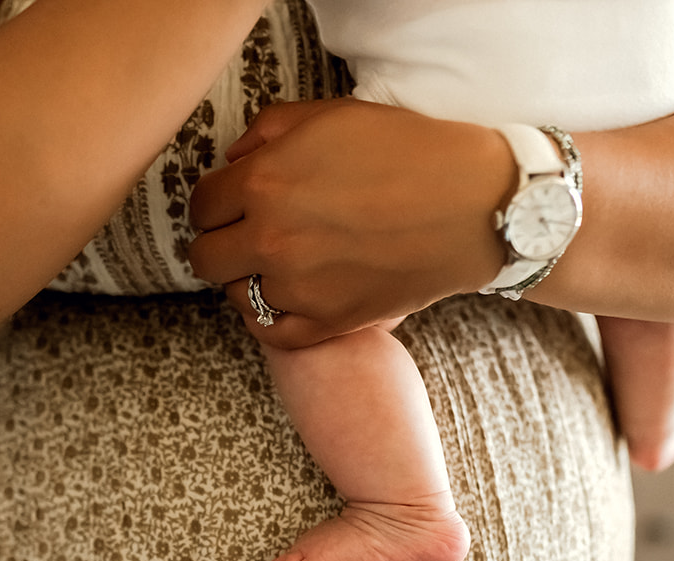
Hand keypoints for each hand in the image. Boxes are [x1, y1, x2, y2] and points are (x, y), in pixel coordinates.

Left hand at [188, 99, 511, 347]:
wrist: (473, 204)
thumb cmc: (406, 151)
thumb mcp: (331, 115)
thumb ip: (267, 133)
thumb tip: (232, 162)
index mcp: (264, 183)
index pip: (201, 206)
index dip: (214, 203)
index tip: (230, 204)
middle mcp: (271, 239)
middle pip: (206, 257)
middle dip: (220, 243)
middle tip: (245, 236)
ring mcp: (298, 287)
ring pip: (237, 296)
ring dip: (249, 279)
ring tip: (277, 263)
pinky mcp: (328, 322)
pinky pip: (271, 332)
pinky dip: (270, 317)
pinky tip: (285, 297)